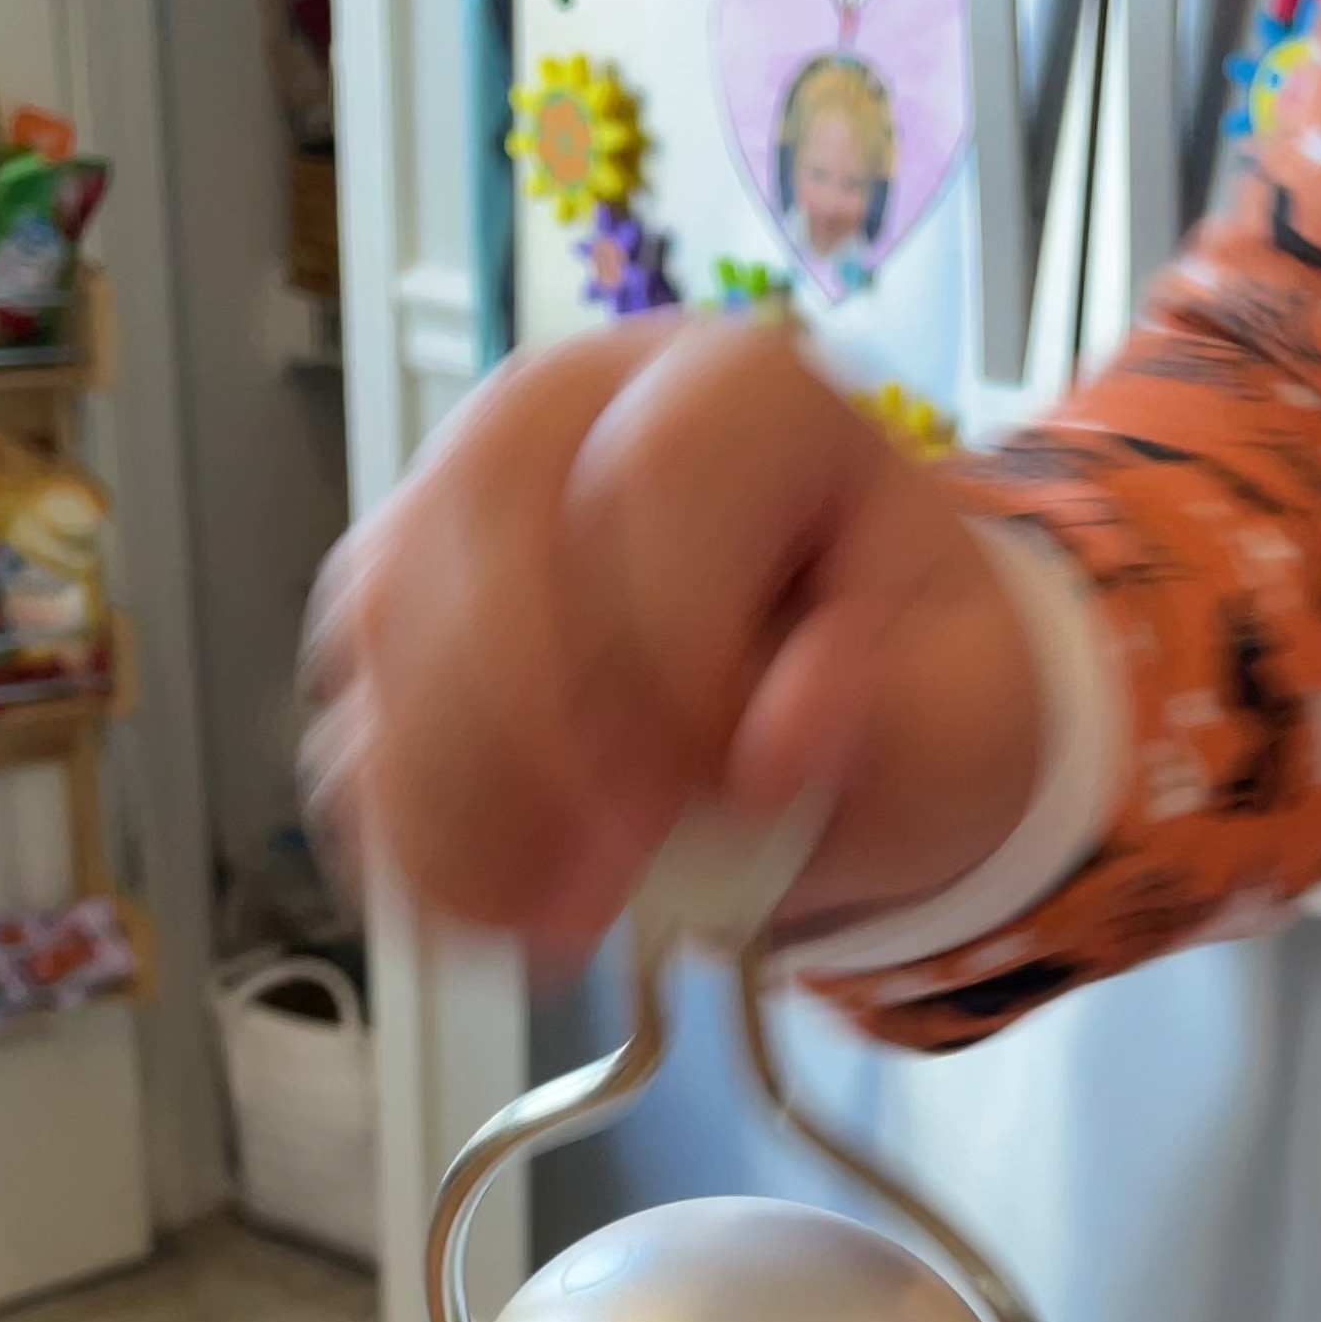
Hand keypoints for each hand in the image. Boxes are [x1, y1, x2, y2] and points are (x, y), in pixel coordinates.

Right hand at [298, 312, 1038, 955]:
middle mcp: (573, 409)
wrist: (861, 712)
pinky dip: (404, 835)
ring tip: (548, 929)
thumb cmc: (915, 687)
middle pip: (482, 528)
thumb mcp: (968, 712)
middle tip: (610, 891)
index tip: (735, 791)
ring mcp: (461, 503)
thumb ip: (893, 722)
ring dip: (454, 800)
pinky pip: (352, 717)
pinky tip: (484, 919)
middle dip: (536, 738)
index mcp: (737, 392)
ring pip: (387, 620)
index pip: (654, 478)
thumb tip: (774, 743)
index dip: (678, 653)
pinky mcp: (401, 618)